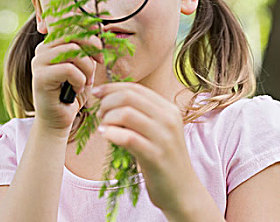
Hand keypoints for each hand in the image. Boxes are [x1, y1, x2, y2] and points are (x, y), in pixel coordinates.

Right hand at [31, 35, 103, 132]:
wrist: (59, 119)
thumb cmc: (73, 92)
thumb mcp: (85, 67)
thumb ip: (88, 49)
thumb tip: (96, 29)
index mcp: (52, 44)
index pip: (70, 24)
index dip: (88, 27)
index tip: (99, 35)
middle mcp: (43, 49)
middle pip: (73, 34)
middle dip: (93, 47)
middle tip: (99, 62)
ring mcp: (39, 62)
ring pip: (73, 51)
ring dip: (87, 68)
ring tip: (85, 80)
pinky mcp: (40, 77)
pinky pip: (69, 70)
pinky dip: (80, 80)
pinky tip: (76, 89)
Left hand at [92, 82, 199, 215]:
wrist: (183, 191)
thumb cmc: (164, 159)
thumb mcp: (158, 130)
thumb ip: (143, 114)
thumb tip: (112, 98)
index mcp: (169, 109)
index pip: (136, 88)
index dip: (112, 88)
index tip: (97, 93)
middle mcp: (169, 119)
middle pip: (129, 97)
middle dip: (107, 102)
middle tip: (100, 115)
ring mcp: (164, 137)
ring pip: (126, 114)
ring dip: (107, 119)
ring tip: (103, 128)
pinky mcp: (156, 156)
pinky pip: (128, 138)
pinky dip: (111, 134)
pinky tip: (105, 136)